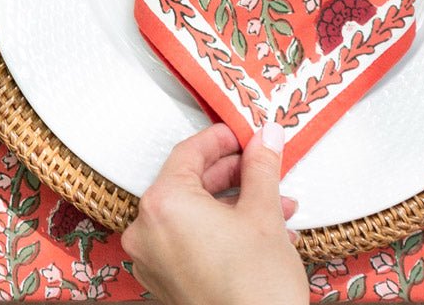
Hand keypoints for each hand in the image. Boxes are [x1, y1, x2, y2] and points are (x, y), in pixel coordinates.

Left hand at [121, 123, 307, 304]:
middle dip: (234, 174)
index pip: (188, 152)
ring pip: (194, 213)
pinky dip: (222, 229)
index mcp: (163, 205)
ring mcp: (154, 261)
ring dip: (236, 204)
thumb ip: (261, 167)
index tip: (244, 134)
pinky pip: (191, 239)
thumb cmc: (255, 291)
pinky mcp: (167, 283)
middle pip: (190, 182)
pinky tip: (261, 231)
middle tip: (262, 165)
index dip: (221, 138)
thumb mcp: (264, 213)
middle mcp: (147, 232)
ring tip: (275, 206)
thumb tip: (265, 139)